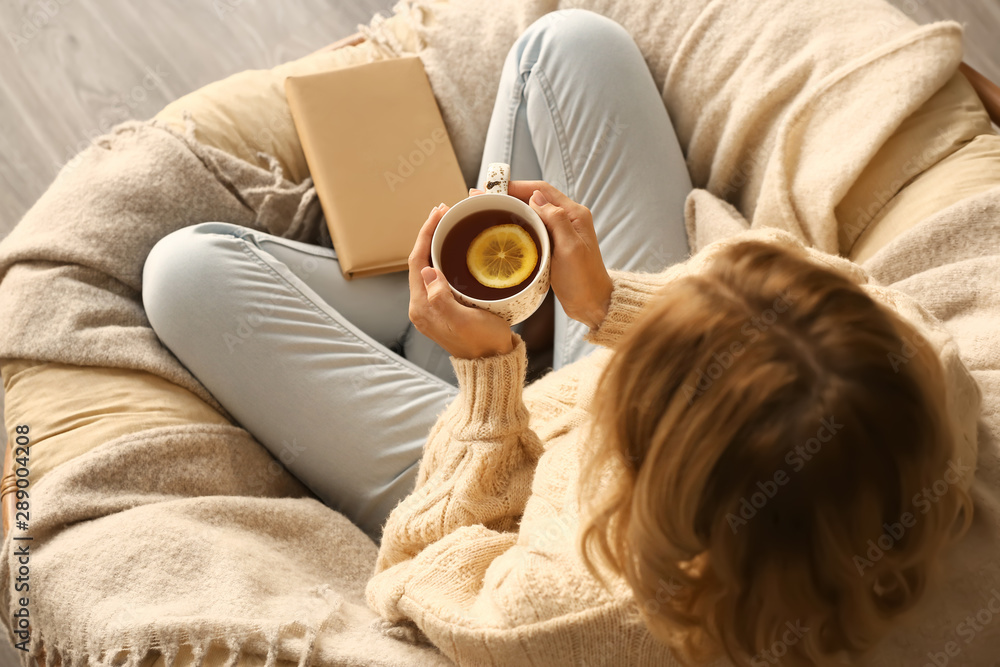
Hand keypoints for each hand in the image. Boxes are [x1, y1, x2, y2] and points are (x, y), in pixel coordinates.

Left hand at [408, 203, 515, 358]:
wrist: (493, 363)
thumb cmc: (484, 343)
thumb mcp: (465, 321)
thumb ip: (442, 298)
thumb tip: (428, 272)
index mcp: (422, 307)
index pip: (417, 261)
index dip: (425, 234)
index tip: (438, 213)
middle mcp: (422, 306)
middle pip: (420, 261)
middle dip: (429, 234)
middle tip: (445, 212)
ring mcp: (432, 307)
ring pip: (428, 267)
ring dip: (436, 244)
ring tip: (449, 225)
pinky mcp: (443, 307)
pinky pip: (438, 276)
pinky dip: (444, 257)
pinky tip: (456, 250)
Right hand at [499, 180, 612, 329]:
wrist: (591, 303)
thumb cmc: (584, 279)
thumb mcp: (570, 248)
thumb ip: (556, 219)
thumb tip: (535, 197)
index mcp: (575, 213)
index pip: (542, 190)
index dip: (516, 186)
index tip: (493, 188)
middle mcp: (568, 218)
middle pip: (534, 198)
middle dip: (507, 196)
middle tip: (480, 198)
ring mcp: (560, 231)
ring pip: (531, 212)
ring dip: (509, 209)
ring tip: (485, 209)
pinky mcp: (553, 244)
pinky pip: (532, 227)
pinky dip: (515, 224)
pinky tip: (500, 228)